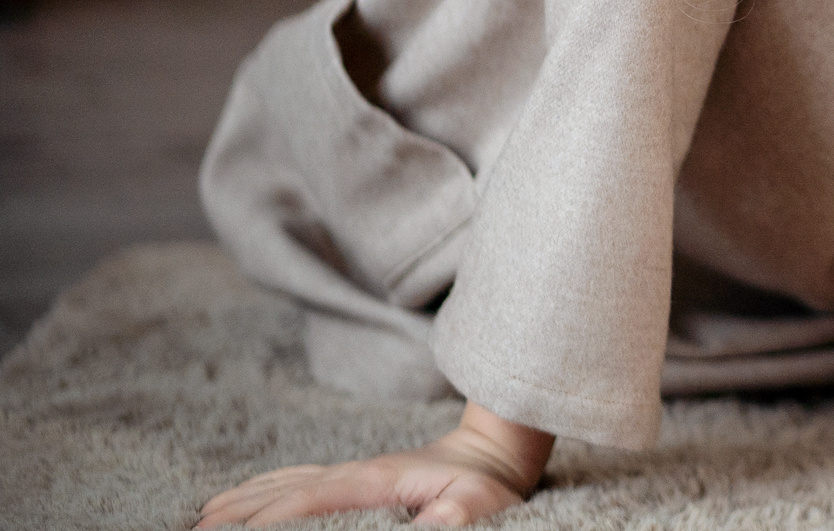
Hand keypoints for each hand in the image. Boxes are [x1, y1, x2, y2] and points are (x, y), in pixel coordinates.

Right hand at [195, 402, 552, 526]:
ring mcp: (349, 472)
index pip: (311, 498)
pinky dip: (259, 490)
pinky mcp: (350, 478)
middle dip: (237, 513)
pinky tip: (235, 499)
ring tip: (197, 519)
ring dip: (239, 502)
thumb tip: (433, 522)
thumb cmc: (489, 486)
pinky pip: (293, 480)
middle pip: (282, 491)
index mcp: (376, 480)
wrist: (494, 452)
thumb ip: (458, 514)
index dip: (270, 516)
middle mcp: (354, 472)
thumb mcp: (483, 504)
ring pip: (281, 484)